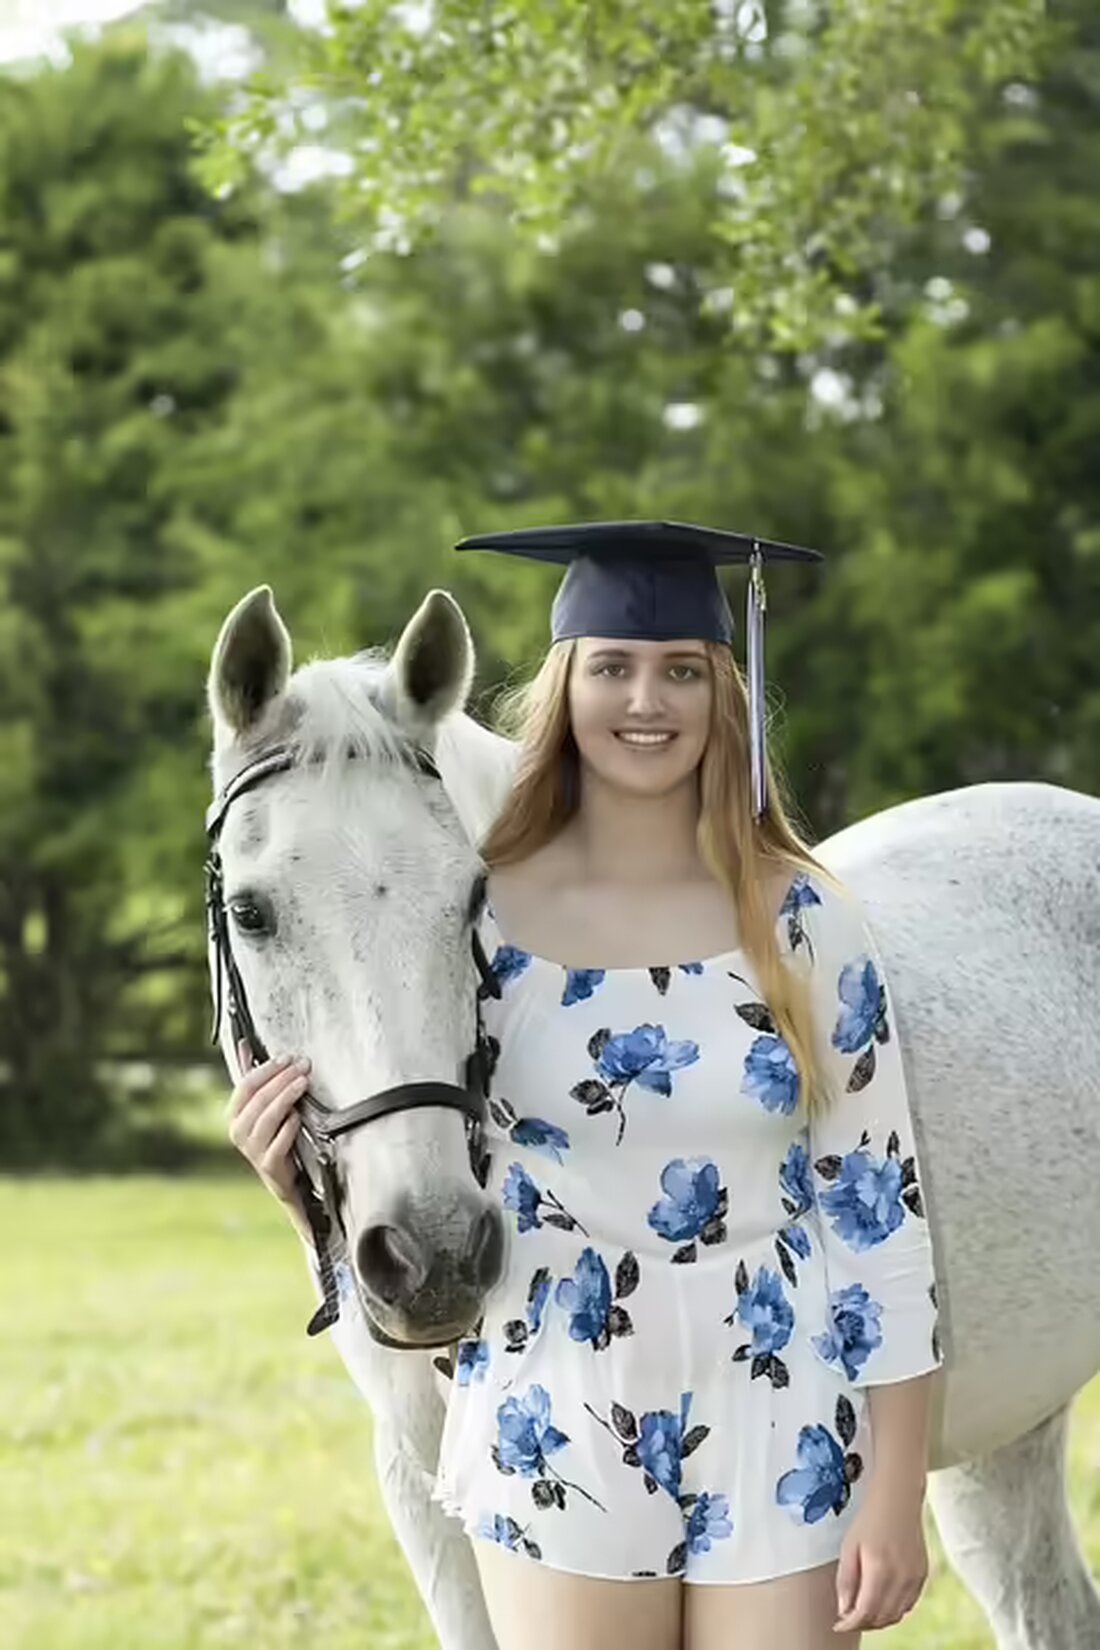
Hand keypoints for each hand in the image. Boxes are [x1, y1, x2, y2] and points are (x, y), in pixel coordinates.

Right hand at [226, 1040, 310, 1206]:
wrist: (284, 1178)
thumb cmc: (273, 1136)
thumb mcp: (261, 1106)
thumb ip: (253, 1076)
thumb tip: (243, 1045)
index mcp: (235, 1115)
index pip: (245, 1086)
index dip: (267, 1069)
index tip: (287, 1057)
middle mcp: (239, 1132)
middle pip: (258, 1099)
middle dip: (282, 1079)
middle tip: (303, 1065)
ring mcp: (253, 1150)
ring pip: (268, 1118)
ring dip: (286, 1097)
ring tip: (303, 1083)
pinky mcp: (270, 1165)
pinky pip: (279, 1143)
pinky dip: (289, 1127)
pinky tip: (299, 1115)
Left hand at [833, 1480, 928, 1632]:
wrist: (898, 1499)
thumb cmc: (871, 1518)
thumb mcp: (849, 1545)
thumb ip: (846, 1580)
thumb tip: (844, 1610)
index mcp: (880, 1569)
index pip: (866, 1612)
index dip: (851, 1623)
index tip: (839, 1625)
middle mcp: (901, 1578)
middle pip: (882, 1618)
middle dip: (863, 1623)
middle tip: (848, 1618)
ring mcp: (915, 1578)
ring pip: (897, 1615)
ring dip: (879, 1620)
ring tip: (862, 1612)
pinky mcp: (923, 1576)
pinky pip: (908, 1605)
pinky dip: (894, 1611)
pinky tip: (881, 1603)